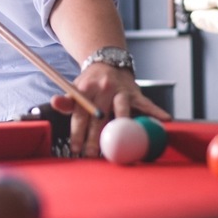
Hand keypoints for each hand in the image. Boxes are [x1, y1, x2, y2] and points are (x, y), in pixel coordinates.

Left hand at [49, 64, 171, 157]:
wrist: (107, 62)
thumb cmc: (90, 83)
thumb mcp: (75, 89)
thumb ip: (67, 101)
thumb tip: (54, 102)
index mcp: (86, 89)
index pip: (80, 114)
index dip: (77, 133)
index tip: (76, 149)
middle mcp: (103, 89)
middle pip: (99, 116)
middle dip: (95, 138)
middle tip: (93, 154)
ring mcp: (121, 90)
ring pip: (121, 109)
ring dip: (121, 127)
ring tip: (122, 143)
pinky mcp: (136, 92)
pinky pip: (146, 104)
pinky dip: (156, 112)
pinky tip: (164, 120)